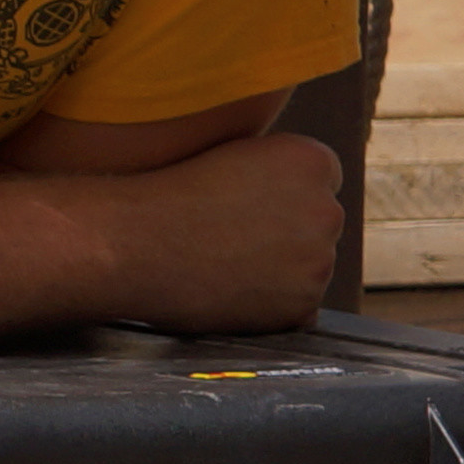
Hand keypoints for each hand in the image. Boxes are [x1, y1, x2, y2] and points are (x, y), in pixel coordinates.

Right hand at [100, 130, 349, 329]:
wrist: (135, 243)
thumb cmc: (170, 196)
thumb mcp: (234, 155)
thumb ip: (278, 171)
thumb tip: (296, 197)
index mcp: (313, 160)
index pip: (322, 180)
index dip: (284, 195)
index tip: (251, 206)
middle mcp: (327, 209)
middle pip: (321, 225)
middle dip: (289, 233)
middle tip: (234, 238)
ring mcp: (319, 261)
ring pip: (311, 268)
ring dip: (281, 271)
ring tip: (227, 264)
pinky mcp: (303, 306)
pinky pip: (300, 308)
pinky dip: (274, 306)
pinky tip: (233, 290)